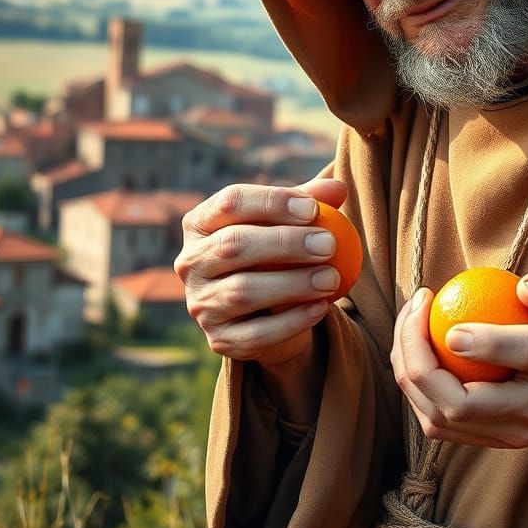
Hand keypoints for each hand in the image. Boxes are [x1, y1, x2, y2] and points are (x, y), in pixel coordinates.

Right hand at [175, 177, 347, 367]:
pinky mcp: (219, 339)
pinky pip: (255, 333)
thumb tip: (337, 188)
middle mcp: (191, 262)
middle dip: (285, 243)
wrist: (273, 312)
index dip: (272, 202)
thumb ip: (312, 202)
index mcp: (201, 223)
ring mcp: (200, 303)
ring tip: (332, 278)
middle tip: (329, 244)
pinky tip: (321, 307)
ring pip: (242, 292)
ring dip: (293, 284)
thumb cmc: (280, 252)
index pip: (230, 202)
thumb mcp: (293, 222)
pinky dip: (292, 321)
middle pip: (233, 245)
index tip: (312, 209)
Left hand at [390, 263, 527, 447]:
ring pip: (442, 420)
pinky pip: (439, 423)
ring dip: (410, 374)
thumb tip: (525, 288)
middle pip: (464, 405)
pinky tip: (412, 351)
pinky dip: (417, 390)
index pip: (527, 354)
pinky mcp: (494, 442)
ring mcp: (514, 434)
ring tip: (407, 326)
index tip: (451, 324)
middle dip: (420, 362)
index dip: (485, 343)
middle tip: (414, 310)